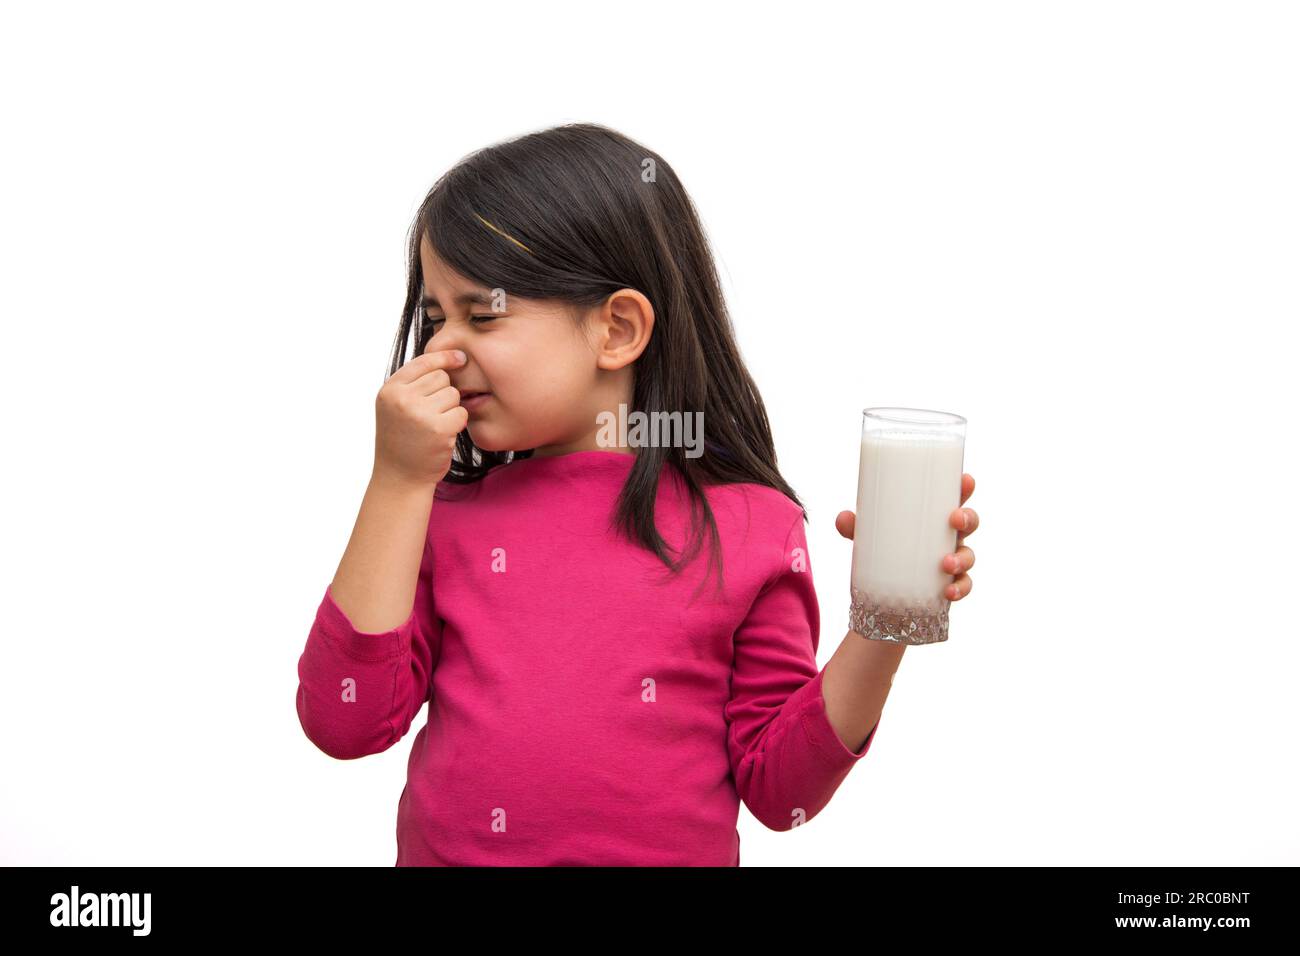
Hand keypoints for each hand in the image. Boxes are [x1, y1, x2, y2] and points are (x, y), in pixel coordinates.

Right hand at [373, 348, 469, 485]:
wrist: (400, 477)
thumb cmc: (401, 439)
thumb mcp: (394, 407)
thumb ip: (412, 384)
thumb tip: (448, 356)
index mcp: (390, 390)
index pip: (423, 362)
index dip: (444, 357)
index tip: (460, 357)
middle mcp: (402, 399)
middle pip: (442, 377)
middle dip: (443, 393)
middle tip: (430, 415)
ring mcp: (420, 413)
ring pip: (453, 394)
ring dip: (450, 409)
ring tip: (433, 426)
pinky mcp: (438, 429)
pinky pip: (461, 413)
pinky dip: (457, 423)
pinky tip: (442, 435)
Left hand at [835, 473, 978, 601]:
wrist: (883, 596)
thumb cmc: (883, 551)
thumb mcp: (867, 537)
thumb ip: (854, 527)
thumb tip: (842, 517)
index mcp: (933, 518)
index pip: (954, 497)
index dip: (965, 487)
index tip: (966, 479)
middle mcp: (947, 537)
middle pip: (969, 523)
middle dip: (968, 518)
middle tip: (954, 518)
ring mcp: (952, 561)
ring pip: (968, 555)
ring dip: (962, 558)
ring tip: (945, 564)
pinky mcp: (949, 585)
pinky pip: (963, 586)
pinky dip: (960, 589)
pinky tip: (948, 592)